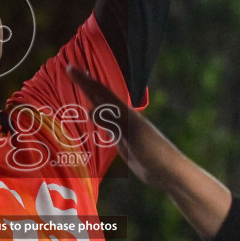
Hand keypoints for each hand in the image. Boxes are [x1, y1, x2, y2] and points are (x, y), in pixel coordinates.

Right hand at [67, 66, 162, 186]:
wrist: (170, 172)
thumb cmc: (155, 154)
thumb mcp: (132, 138)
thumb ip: (114, 124)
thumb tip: (91, 109)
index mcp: (126, 114)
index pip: (101, 92)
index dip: (85, 80)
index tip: (69, 68)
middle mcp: (124, 118)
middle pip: (101, 97)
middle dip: (86, 84)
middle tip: (70, 70)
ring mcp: (124, 129)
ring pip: (103, 110)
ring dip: (91, 98)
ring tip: (80, 88)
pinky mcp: (124, 142)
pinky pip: (106, 125)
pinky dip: (96, 118)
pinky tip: (93, 119)